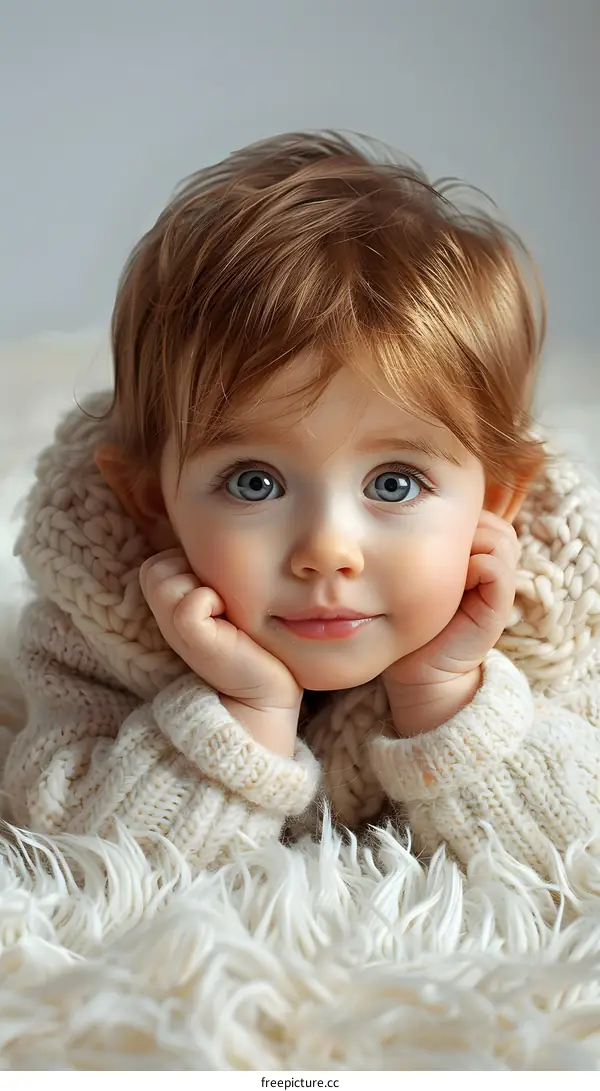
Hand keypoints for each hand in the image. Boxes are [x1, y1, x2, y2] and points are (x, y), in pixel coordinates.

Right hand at [139, 549, 301, 755]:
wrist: (263, 692)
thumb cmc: (249, 643)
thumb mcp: (221, 602)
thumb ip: (203, 573)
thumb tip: (207, 544)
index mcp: (168, 601)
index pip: (161, 559)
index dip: (193, 569)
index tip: (218, 598)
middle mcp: (161, 614)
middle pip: (159, 564)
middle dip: (194, 574)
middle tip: (222, 605)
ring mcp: (170, 624)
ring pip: (165, 575)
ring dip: (203, 586)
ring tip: (225, 613)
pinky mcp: (187, 634)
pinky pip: (190, 599)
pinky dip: (211, 602)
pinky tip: (228, 625)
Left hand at [383, 511, 519, 733]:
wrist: (418, 673)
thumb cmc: (408, 623)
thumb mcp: (412, 576)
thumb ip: (423, 547)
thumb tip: (415, 515)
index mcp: (476, 558)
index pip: (483, 515)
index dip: (457, 520)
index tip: (426, 540)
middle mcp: (493, 568)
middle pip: (494, 522)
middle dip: (465, 529)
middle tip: (436, 554)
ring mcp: (500, 586)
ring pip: (500, 537)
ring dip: (469, 544)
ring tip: (444, 570)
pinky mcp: (499, 606)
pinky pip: (496, 566)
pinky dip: (475, 564)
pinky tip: (452, 583)